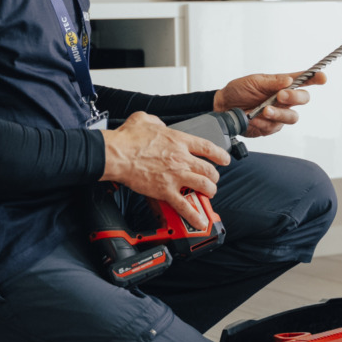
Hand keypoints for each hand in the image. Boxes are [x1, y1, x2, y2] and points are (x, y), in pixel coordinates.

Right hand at [100, 111, 230, 229]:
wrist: (117, 154)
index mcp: (178, 141)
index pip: (207, 147)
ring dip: (210, 191)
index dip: (219, 154)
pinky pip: (184, 206)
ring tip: (208, 194)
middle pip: (209, 169)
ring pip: (204, 186)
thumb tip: (158, 124)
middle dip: (214, 176)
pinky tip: (199, 221)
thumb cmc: (127, 139)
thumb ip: (156, 122)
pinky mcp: (166, 191)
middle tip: (213, 179)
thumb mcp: (144, 120)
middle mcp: (182, 159)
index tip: (224, 159)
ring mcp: (176, 176)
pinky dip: (194, 215)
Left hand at [214, 71, 326, 138]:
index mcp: (282, 84)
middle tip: (281, 96)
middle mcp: (284, 99)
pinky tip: (254, 119)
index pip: (303, 80)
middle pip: (303, 99)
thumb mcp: (253, 81)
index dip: (315, 78)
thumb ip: (272, 82)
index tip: (322, 77)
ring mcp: (279, 114)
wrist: (223, 107)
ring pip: (292, 117)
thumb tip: (289, 80)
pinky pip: (275, 127)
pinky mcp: (271, 127)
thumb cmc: (239, 90)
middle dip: (295, 97)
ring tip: (264, 111)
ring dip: (279, 113)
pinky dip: (264, 123)